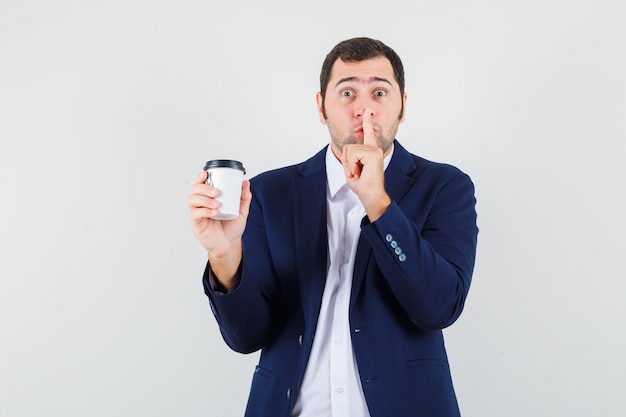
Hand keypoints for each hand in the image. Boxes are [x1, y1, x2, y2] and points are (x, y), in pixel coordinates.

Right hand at [188, 170, 251, 287]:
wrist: (229, 244)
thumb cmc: (232, 227)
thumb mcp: (242, 211)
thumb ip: (244, 197)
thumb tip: (246, 183)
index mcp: (210, 197)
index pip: (201, 184)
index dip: (201, 177)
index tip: (206, 173)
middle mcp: (201, 203)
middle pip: (195, 190)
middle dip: (204, 188)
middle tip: (217, 192)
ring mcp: (197, 213)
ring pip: (192, 200)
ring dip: (204, 199)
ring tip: (217, 204)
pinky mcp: (196, 223)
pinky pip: (196, 214)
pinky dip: (205, 211)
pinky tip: (214, 213)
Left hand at [341, 109, 390, 220]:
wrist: (370, 195)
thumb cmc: (363, 185)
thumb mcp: (351, 168)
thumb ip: (349, 156)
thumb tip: (348, 147)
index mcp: (371, 151)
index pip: (368, 134)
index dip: (367, 122)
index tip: (367, 112)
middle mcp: (374, 149)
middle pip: (349, 146)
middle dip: (347, 161)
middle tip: (356, 172)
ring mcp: (375, 150)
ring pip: (350, 150)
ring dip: (350, 164)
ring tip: (358, 173)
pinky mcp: (373, 154)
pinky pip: (353, 154)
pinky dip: (352, 165)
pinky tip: (359, 172)